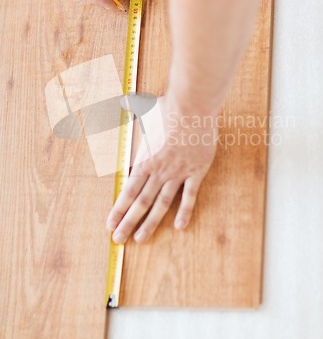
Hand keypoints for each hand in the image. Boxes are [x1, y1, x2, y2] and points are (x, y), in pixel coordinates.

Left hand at [106, 97, 216, 242]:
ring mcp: (178, 174)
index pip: (128, 190)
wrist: (192, 109)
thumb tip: (123, 99)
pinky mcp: (196, 173)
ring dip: (151, 223)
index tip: (110, 224)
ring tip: (141, 239)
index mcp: (145, 159)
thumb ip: (132, 109)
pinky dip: (184, 212)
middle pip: (141, 202)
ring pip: (162, 204)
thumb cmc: (168, 109)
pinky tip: (179, 227)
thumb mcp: (146, 110)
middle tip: (118, 238)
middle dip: (128, 221)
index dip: (119, 209)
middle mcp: (159, 171)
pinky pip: (189, 196)